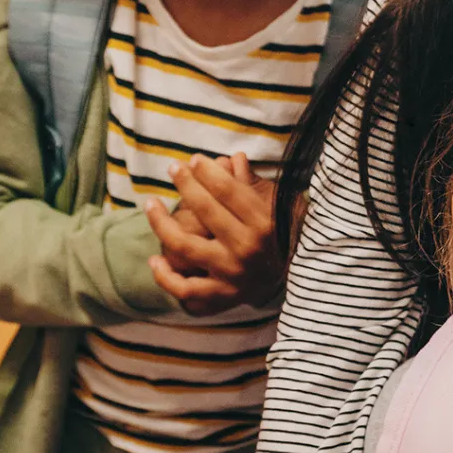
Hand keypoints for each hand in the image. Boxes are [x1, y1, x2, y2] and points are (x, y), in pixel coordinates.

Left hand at [147, 153, 283, 315]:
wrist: (301, 281)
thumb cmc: (286, 237)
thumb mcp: (279, 208)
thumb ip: (254, 185)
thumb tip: (235, 157)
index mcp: (265, 224)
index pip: (229, 191)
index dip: (208, 171)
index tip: (195, 159)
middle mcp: (247, 248)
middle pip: (206, 210)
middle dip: (186, 184)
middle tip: (174, 168)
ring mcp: (231, 273)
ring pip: (185, 245)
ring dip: (161, 222)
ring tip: (151, 203)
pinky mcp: (221, 295)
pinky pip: (185, 289)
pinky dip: (165, 276)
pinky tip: (155, 259)